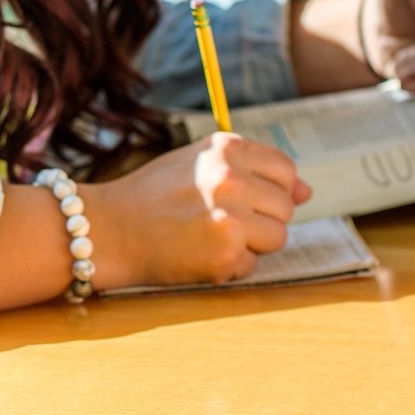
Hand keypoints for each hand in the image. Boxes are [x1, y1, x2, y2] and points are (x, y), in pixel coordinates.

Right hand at [88, 134, 310, 287]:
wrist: (107, 230)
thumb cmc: (155, 195)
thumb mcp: (201, 163)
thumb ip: (255, 170)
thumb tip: (307, 192)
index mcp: (227, 149)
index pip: (286, 170)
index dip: (274, 189)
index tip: (249, 198)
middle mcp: (231, 179)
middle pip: (286, 207)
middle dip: (262, 218)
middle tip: (221, 220)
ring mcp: (230, 217)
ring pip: (278, 237)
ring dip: (252, 243)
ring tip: (212, 235)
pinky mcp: (225, 253)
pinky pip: (253, 264)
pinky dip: (232, 265)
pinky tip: (200, 253)